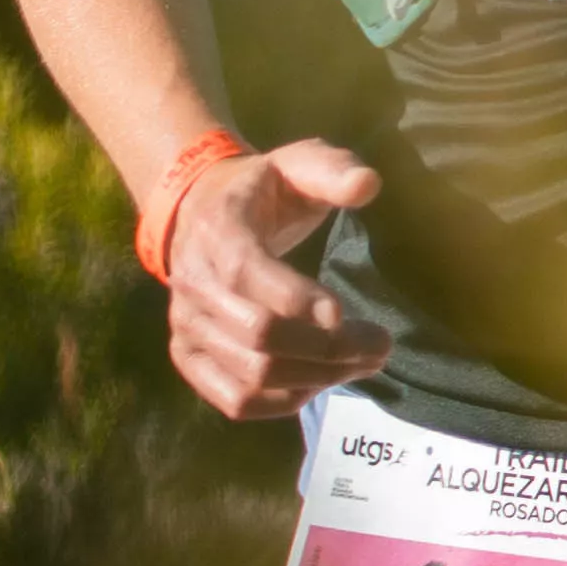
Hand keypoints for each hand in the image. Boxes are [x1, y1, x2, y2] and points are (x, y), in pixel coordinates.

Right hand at [159, 137, 389, 419]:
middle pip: (257, 334)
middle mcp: (193, 284)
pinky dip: (284, 401)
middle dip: (326, 347)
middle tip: (380, 344)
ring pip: (251, 375)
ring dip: (316, 377)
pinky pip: (235, 401)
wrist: (200, 213)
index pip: (247, 272)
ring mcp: (186, 327)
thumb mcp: (296, 164)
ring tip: (363, 362)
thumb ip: (331, 170)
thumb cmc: (262, 192)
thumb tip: (368, 185)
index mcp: (217, 231)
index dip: (295, 298)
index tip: (344, 313)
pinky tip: (322, 381)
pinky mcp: (190, 358)